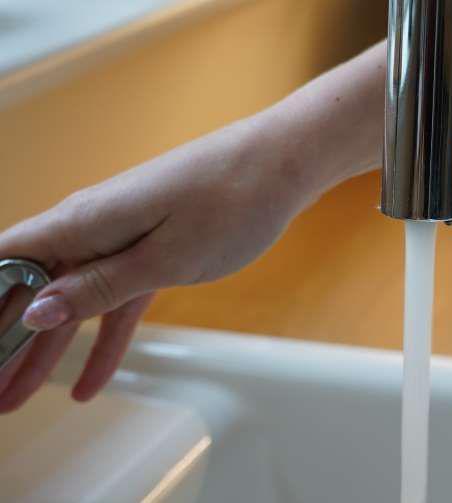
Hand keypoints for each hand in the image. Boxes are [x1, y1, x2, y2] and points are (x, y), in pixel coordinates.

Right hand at [0, 116, 320, 411]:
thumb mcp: (166, 258)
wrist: (281, 165)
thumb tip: (35, 312)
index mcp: (82, 221)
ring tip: (16, 397)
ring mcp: (122, 237)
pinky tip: (90, 382)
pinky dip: (104, 341)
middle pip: (31, 290)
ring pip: (72, 302)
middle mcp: (92, 226)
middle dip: (6, 341)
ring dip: (45, 351)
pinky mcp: (152, 248)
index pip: (3, 263)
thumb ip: (99, 287)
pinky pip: (116, 301)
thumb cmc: (230, 199)